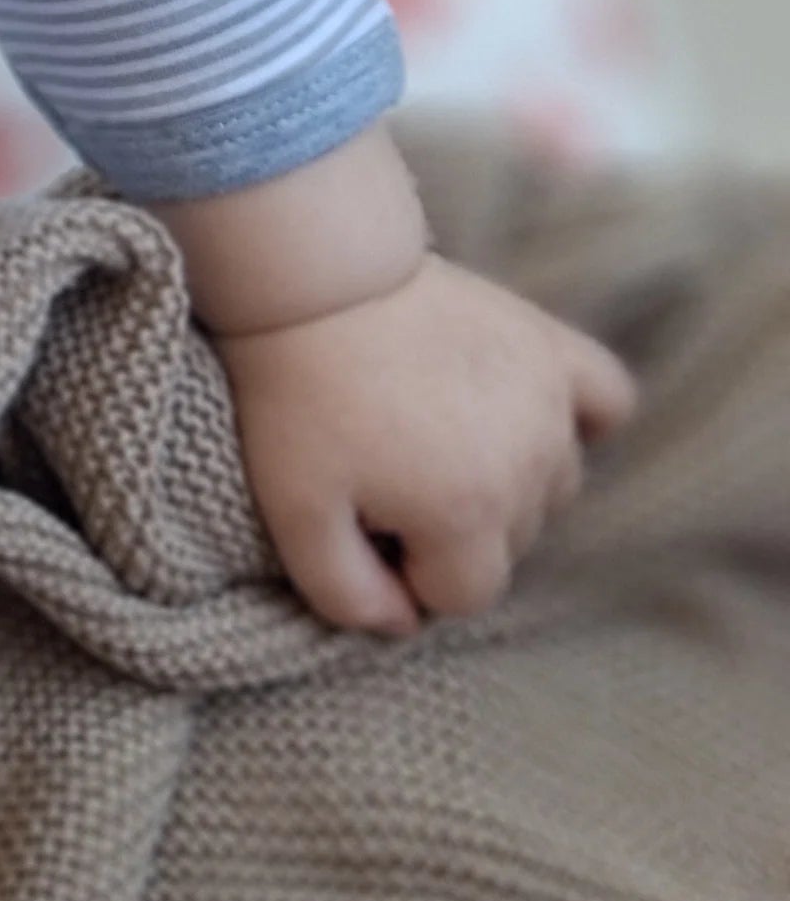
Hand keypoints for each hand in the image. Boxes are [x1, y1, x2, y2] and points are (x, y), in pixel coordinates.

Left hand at [217, 256, 637, 635]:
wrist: (312, 276)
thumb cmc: (297, 397)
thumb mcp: (293, 512)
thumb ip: (345, 594)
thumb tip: (400, 624)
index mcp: (469, 514)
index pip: (463, 593)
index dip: (405, 570)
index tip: (361, 520)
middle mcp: (531, 466)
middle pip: (510, 542)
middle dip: (449, 528)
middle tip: (385, 473)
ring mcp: (550, 403)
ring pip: (556, 486)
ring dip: (506, 480)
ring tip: (433, 438)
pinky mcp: (553, 346)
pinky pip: (607, 401)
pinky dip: (582, 418)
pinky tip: (529, 420)